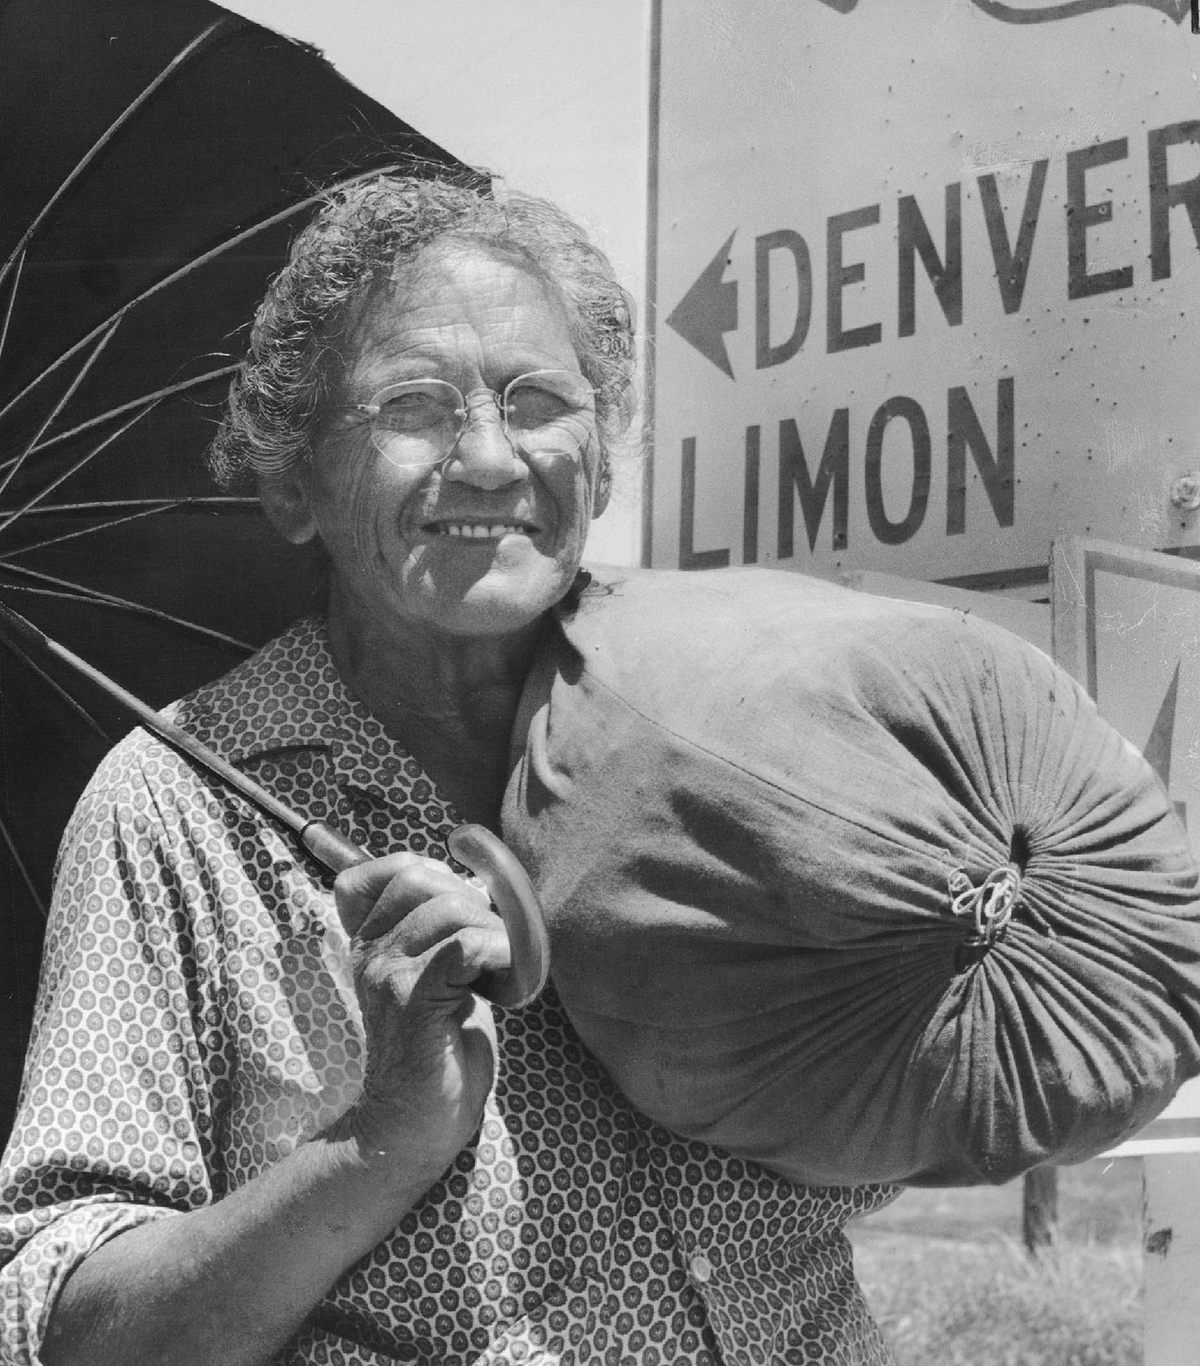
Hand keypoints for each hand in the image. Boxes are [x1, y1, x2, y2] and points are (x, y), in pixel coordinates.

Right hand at [333, 853, 509, 1179]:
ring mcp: (387, 973)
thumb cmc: (440, 1051)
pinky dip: (500, 951)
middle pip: (421, 878)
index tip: (464, 907)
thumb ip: (445, 932)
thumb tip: (488, 886)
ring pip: (451, 909)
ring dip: (494, 931)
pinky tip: (508, 978)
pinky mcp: (413, 999)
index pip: (384, 870)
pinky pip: (465, 946)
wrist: (417, 1124)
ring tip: (501, 969)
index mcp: (370, 941)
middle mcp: (370, 951)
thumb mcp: (437, 977)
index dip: (432, 871)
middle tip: (492, 945)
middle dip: (472, 899)